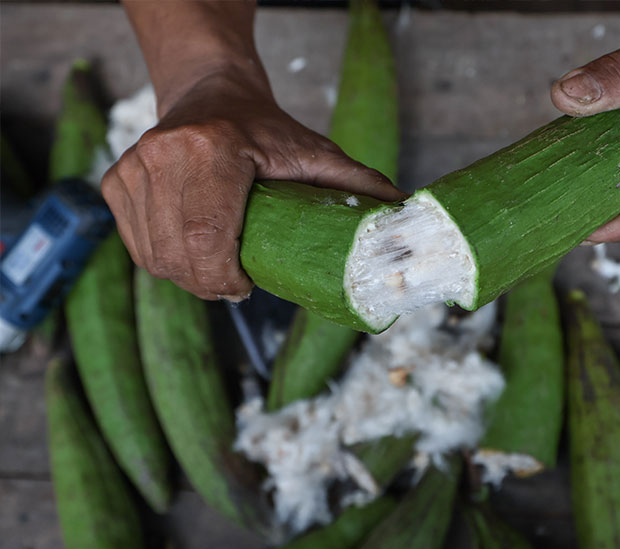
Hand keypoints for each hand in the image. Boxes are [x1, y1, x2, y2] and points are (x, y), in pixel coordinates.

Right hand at [102, 65, 401, 300]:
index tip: (246, 287)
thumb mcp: (317, 152)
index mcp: (212, 148)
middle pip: (180, 256)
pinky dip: (165, 262)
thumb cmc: (265, 129)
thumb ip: (359, 185)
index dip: (225, 278)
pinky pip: (138, 248)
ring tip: (218, 268)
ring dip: (188, 277)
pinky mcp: (117, 183)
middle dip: (210, 285)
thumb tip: (407, 221)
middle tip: (236, 286)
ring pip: (156, 258)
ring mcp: (133, 169)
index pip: (209, 237)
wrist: (213, 94)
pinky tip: (191, 252)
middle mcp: (163, 156)